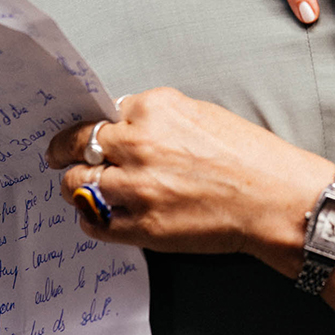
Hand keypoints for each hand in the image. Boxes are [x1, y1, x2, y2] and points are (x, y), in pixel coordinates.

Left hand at [47, 90, 327, 259]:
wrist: (275, 199)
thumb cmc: (249, 156)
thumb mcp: (202, 115)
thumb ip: (158, 118)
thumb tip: (124, 127)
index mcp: (155, 109)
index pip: (103, 114)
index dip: (98, 127)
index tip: (87, 135)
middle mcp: (139, 144)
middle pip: (77, 144)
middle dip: (66, 151)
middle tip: (59, 156)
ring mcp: (137, 187)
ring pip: (76, 184)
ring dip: (77, 185)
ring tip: (84, 188)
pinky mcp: (141, 225)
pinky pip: (92, 221)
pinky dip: (91, 217)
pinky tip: (103, 214)